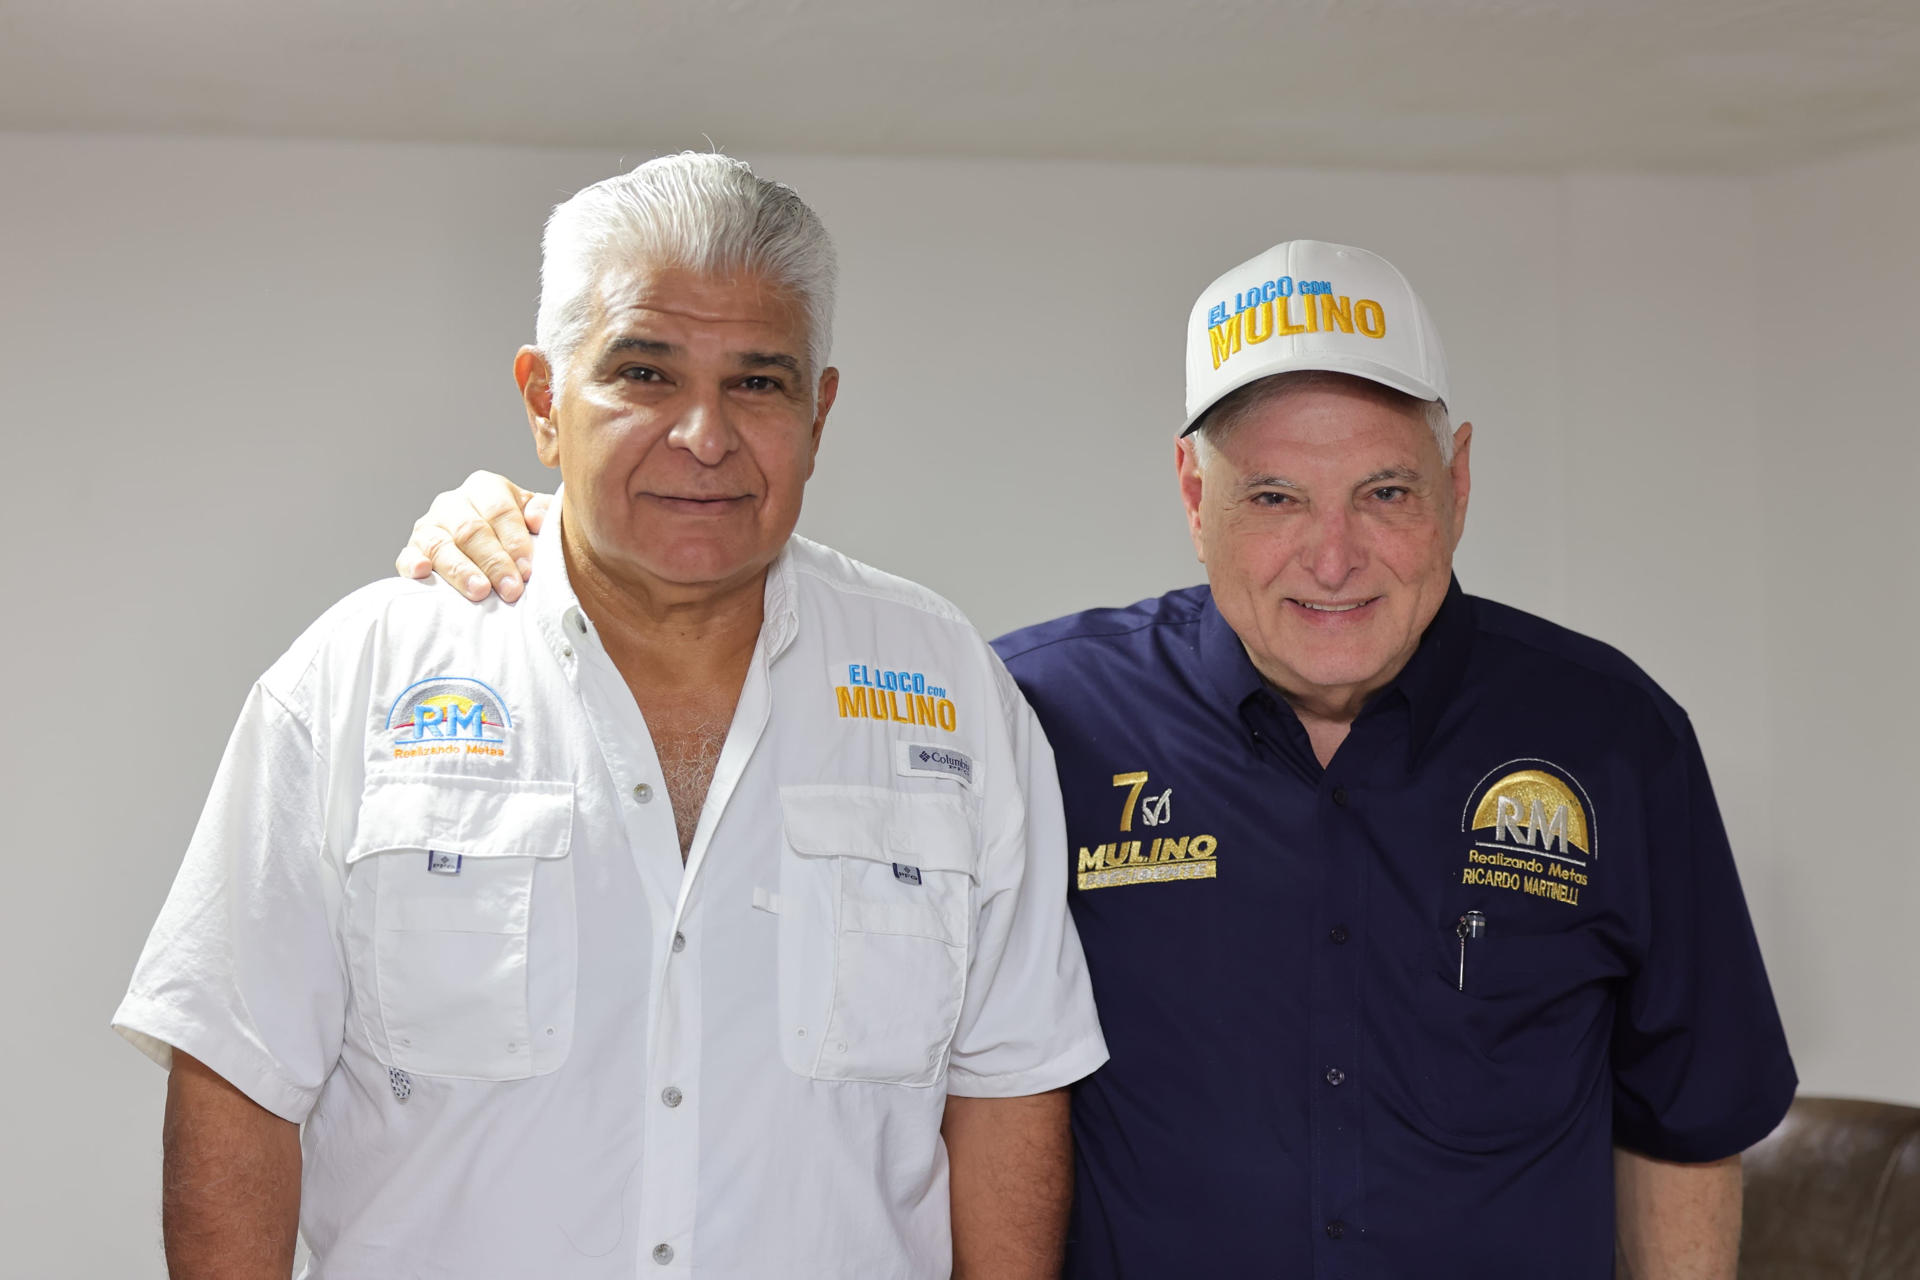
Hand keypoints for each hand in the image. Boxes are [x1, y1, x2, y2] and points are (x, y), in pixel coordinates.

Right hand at [394, 472, 550, 602]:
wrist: (490, 549)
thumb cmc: (516, 534)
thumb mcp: (533, 517)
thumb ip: (542, 512)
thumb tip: (538, 519)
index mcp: (485, 487)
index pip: (499, 510)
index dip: (514, 541)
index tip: (527, 570)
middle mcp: (453, 503)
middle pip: (471, 530)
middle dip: (494, 562)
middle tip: (511, 589)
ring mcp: (429, 526)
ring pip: (441, 545)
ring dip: (461, 570)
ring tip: (480, 592)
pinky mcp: (412, 550)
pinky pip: (407, 556)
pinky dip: (413, 563)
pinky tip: (422, 572)